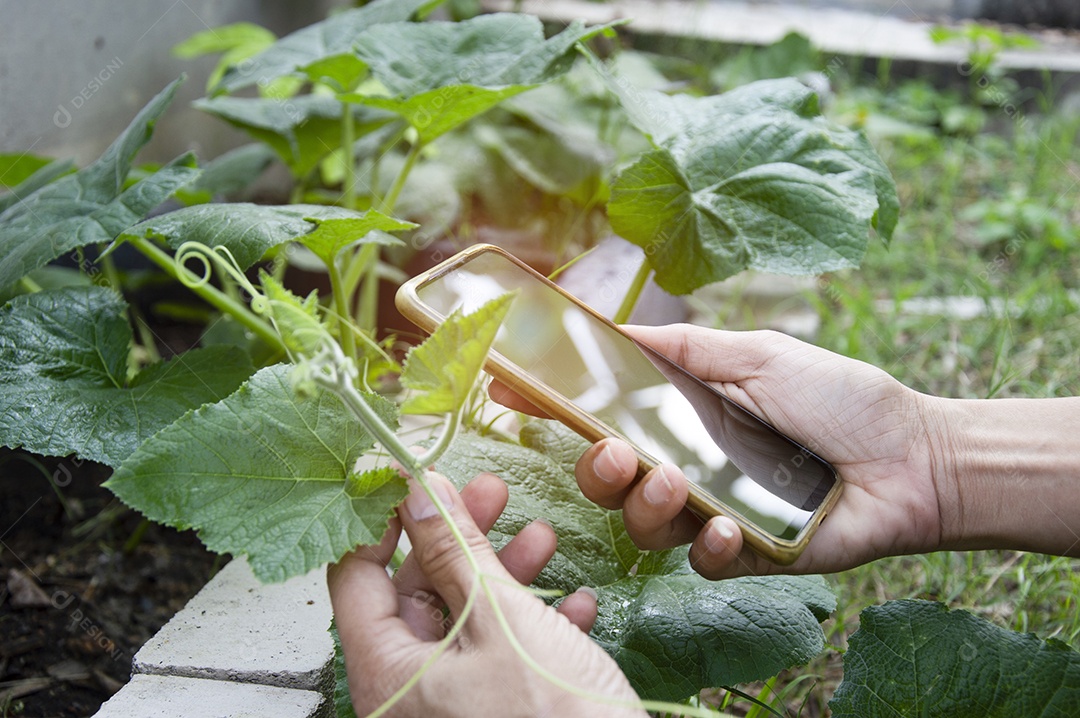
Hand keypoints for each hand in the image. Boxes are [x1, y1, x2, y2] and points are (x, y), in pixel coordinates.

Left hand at [328, 471, 644, 716]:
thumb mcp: (501, 618)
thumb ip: (455, 550)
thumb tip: (420, 493)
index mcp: (387, 676)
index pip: (355, 577)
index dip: (382, 520)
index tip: (412, 480)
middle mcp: (409, 695)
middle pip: (417, 593)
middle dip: (460, 540)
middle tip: (487, 494)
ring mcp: (452, 706)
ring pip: (466, 619)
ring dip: (505, 574)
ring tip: (540, 537)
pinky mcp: (496, 712)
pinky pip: (501, 655)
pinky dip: (534, 623)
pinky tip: (571, 603)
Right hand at [569, 324, 947, 578]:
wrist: (913, 457)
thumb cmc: (841, 397)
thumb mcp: (759, 353)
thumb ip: (687, 349)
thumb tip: (616, 328)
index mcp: (683, 416)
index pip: (603, 412)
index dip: (553, 403)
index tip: (509, 387)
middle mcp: (687, 465)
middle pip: (606, 479)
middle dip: (596, 469)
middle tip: (617, 451)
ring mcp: (712, 513)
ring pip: (642, 524)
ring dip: (648, 503)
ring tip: (679, 481)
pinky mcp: (746, 554)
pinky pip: (701, 560)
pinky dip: (710, 545)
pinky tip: (735, 527)